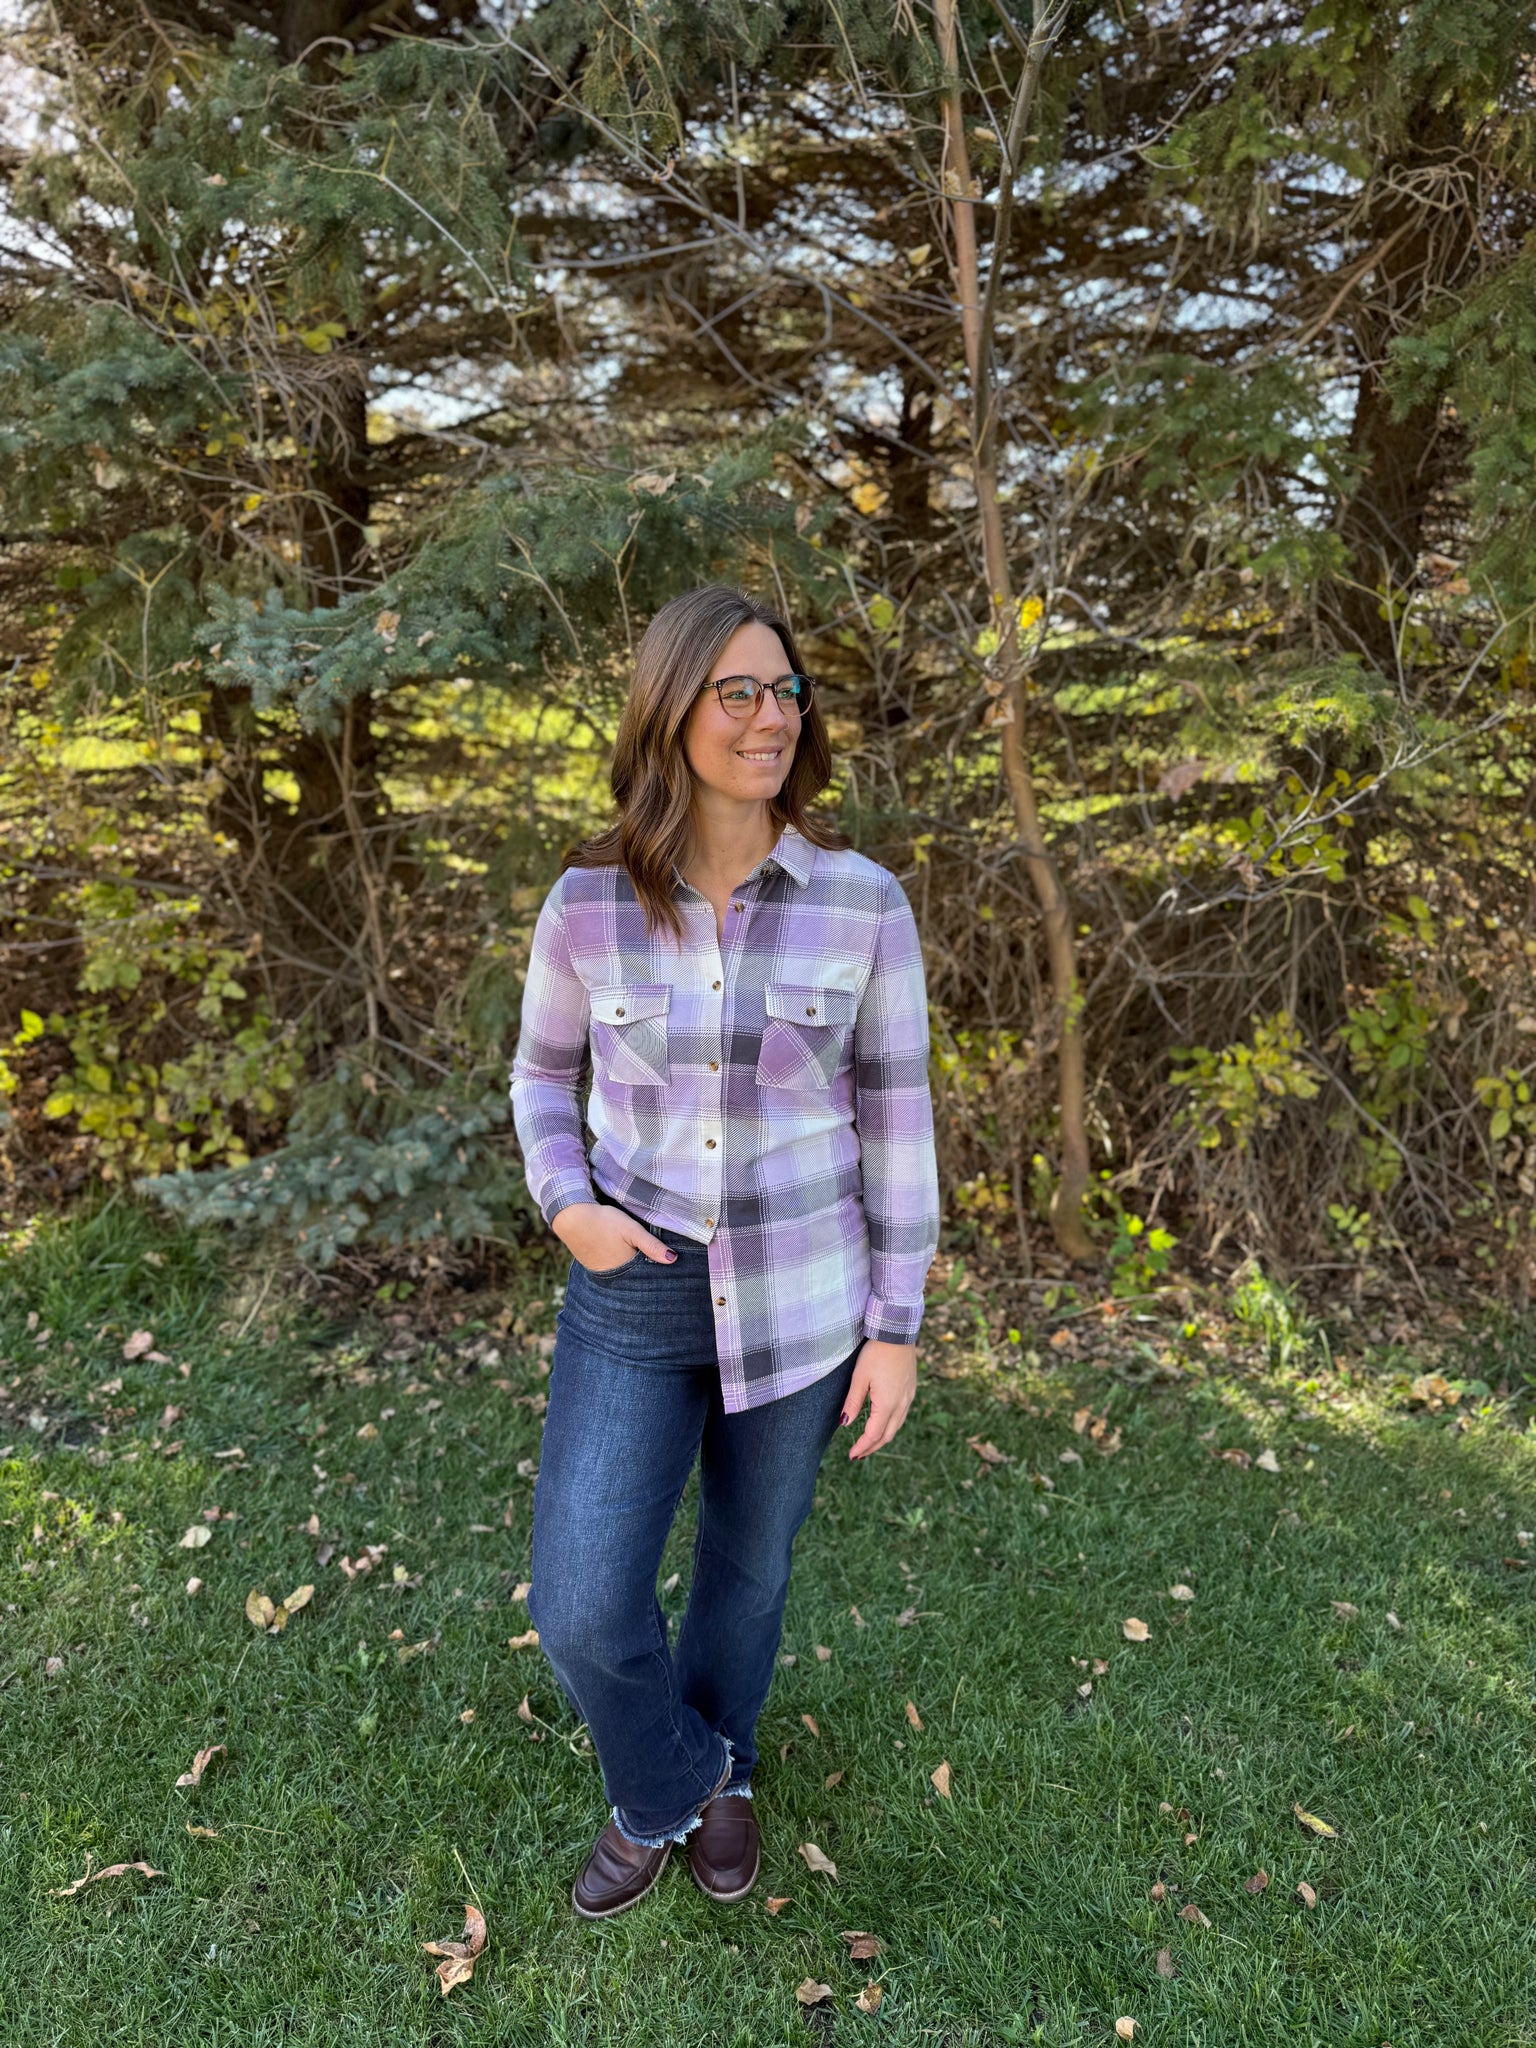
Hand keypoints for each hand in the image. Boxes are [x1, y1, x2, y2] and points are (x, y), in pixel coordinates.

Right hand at [552, 1201, 676, 1273]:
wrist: (572, 1217)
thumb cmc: (605, 1222)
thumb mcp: (632, 1230)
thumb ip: (651, 1245)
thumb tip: (673, 1259)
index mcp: (625, 1269)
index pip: (645, 1277)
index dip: (655, 1273)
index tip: (667, 1272)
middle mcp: (612, 1276)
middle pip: (633, 1278)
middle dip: (644, 1274)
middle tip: (654, 1268)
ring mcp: (600, 1272)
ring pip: (622, 1274)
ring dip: (630, 1270)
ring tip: (639, 1263)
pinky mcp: (592, 1266)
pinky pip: (610, 1270)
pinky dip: (618, 1266)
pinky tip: (621, 1258)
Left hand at [841, 1339, 916, 1459]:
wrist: (897, 1333)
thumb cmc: (876, 1353)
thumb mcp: (859, 1378)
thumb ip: (853, 1402)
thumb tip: (845, 1424)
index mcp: (887, 1404)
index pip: (873, 1434)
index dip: (862, 1446)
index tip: (851, 1455)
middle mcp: (901, 1404)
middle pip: (887, 1435)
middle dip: (872, 1447)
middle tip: (858, 1454)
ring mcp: (908, 1397)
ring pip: (896, 1426)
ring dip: (882, 1438)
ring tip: (869, 1444)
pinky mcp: (911, 1390)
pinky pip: (901, 1415)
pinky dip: (891, 1425)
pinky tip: (883, 1423)